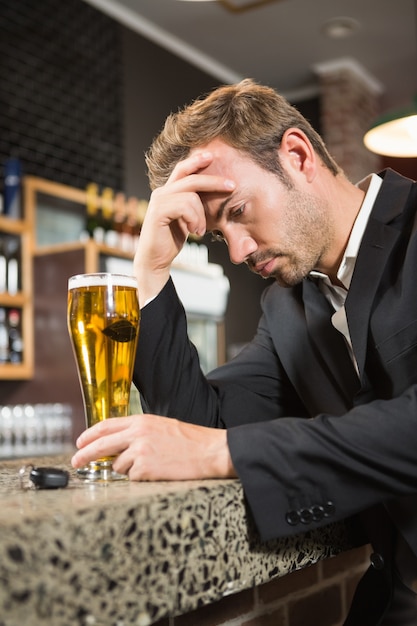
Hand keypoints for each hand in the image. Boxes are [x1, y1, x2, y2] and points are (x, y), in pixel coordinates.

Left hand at [71, 414, 236, 480]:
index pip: (105, 425)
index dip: (89, 435)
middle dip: (84, 455)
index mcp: (141, 420)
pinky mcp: (145, 469)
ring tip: (153, 464)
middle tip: (76, 462)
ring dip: (128, 469)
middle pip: (100, 445)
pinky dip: (141, 478)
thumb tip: (117, 444)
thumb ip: (138, 432)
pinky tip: (157, 472)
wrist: (210, 451)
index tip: (79, 443)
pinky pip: (132, 478)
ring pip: (118, 466)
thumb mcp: (161, 426)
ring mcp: (140, 452)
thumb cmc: (190, 440)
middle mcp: (137, 434)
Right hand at [134, 151, 234, 305]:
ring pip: (191, 196)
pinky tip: (195, 232)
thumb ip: (194, 205)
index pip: (183, 169)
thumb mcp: (188, 219)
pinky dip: (195, 220)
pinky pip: (185, 207)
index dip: (197, 161)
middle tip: (232, 186)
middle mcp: (161, 192)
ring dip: (201, 215)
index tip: (213, 156)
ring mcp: (158, 201)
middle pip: (191, 178)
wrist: (155, 260)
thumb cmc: (171, 240)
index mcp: (168, 192)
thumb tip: (214, 194)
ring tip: (200, 230)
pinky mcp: (158, 212)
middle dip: (214, 181)